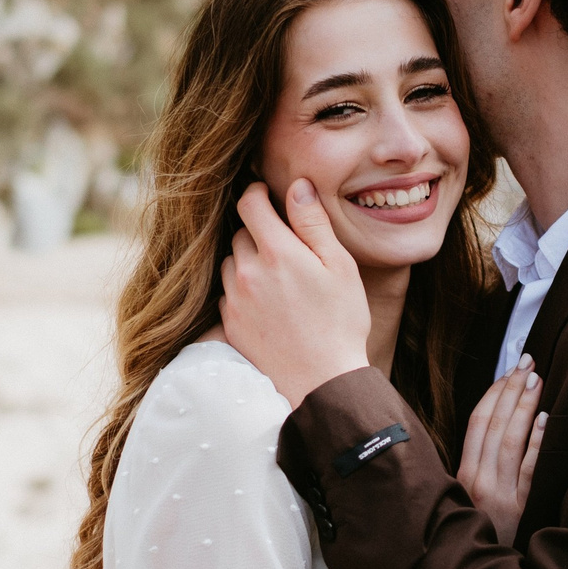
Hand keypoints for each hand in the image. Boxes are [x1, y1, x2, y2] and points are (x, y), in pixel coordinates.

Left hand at [219, 179, 370, 407]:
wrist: (321, 382)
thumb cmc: (340, 322)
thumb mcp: (339, 266)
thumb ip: (314, 223)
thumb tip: (298, 186)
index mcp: (277, 252)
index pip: (249, 204)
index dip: (257, 193)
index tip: (267, 197)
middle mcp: (247, 272)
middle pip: (240, 233)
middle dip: (259, 232)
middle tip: (286, 248)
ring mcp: (234, 300)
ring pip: (231, 263)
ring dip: (248, 262)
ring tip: (278, 280)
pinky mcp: (229, 325)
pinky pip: (227, 294)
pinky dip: (242, 291)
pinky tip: (268, 305)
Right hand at [456, 358, 546, 545]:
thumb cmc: (479, 534)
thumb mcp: (467, 501)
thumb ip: (477, 468)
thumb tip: (497, 428)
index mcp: (461, 475)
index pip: (476, 422)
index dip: (493, 392)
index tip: (509, 370)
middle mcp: (477, 482)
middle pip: (494, 424)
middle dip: (511, 388)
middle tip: (529, 361)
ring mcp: (499, 496)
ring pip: (510, 440)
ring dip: (524, 405)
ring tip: (538, 379)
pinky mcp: (521, 510)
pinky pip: (530, 470)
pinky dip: (537, 442)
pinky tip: (546, 420)